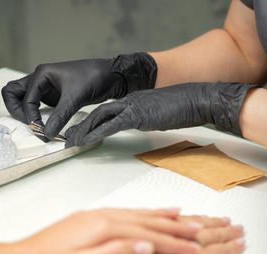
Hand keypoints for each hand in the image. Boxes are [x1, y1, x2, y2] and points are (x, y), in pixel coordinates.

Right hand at [1, 53, 156, 138]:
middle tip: (29, 124)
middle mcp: (39, 79)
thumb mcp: (75, 98)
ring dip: (23, 112)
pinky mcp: (52, 96)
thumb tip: (45, 134)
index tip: (40, 130)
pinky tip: (42, 124)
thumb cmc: (93, 78)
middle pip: (12, 93)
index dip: (30, 116)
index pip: (25, 98)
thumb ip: (60, 116)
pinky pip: (34, 105)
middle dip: (16, 110)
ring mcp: (44, 87)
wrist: (111, 76)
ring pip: (21, 98)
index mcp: (42, 74)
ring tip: (34, 126)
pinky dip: (34, 114)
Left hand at [12, 208, 239, 253]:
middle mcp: (101, 217)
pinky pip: (123, 213)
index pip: (148, 236)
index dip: (174, 243)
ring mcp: (93, 216)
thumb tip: (146, 246)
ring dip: (161, 216)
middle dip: (176, 226)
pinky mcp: (87, 220)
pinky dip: (140, 213)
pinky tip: (144, 214)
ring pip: (136, 214)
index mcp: (103, 228)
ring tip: (183, 215)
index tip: (197, 248)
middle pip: (147, 221)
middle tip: (201, 228)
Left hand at [66, 82, 254, 146]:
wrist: (199, 98)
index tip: (80, 130)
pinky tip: (85, 141)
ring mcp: (132, 106)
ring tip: (70, 141)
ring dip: (82, 130)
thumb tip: (140, 124)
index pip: (106, 110)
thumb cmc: (185, 107)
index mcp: (133, 100)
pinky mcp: (137, 115)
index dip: (91, 120)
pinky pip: (111, 125)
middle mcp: (129, 100)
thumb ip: (146, 117)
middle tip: (68, 137)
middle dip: (80, 125)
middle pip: (97, 112)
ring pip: (99, 117)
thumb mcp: (160, 112)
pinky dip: (95, 133)